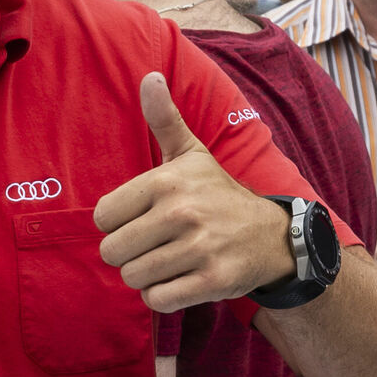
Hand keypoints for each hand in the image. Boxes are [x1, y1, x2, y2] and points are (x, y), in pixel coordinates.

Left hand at [94, 74, 295, 310]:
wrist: (274, 236)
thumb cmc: (218, 195)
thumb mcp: (191, 154)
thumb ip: (164, 119)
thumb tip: (149, 76)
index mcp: (167, 181)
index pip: (102, 218)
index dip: (118, 223)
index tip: (143, 219)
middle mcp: (183, 212)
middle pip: (112, 251)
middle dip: (128, 254)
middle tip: (156, 244)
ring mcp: (199, 247)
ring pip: (133, 277)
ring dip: (147, 275)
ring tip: (171, 260)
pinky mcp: (213, 281)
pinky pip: (157, 300)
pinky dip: (163, 296)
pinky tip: (181, 279)